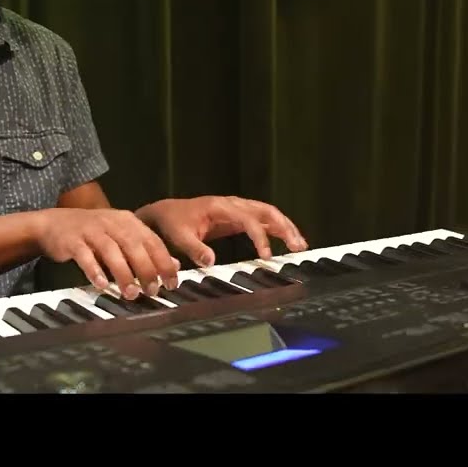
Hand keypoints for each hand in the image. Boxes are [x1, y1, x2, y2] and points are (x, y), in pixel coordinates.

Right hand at [34, 208, 180, 298]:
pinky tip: (102, 285)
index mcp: (126, 221)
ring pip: (111, 251)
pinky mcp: (72, 240)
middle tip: (153, 291)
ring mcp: (90, 230)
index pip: (151, 240)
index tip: (171, 282)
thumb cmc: (91, 233)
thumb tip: (174, 265)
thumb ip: (146, 249)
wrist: (53, 223)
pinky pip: (85, 256)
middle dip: (146, 269)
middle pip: (133, 245)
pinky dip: (94, 270)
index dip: (163, 261)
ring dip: (123, 274)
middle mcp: (111, 222)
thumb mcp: (121, 236)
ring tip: (131, 293)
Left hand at [136, 196, 306, 266]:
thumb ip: (194, 248)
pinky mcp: (238, 217)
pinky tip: (288, 242)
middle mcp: (232, 204)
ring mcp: (237, 209)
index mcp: (220, 207)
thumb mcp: (179, 236)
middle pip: (265, 210)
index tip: (266, 256)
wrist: (167, 212)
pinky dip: (277, 229)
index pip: (247, 219)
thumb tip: (211, 262)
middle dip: (284, 227)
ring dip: (285, 227)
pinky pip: (262, 220)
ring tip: (300, 245)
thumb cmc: (173, 223)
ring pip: (268, 213)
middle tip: (297, 247)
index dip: (259, 237)